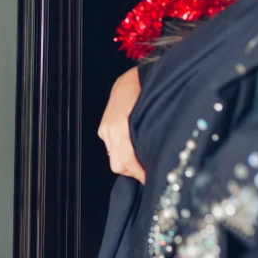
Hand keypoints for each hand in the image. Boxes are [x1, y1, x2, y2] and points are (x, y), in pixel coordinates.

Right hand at [98, 67, 145, 183]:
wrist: (133, 79)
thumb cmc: (148, 94)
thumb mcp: (153, 117)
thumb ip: (149, 140)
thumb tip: (154, 161)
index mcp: (123, 126)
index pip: (127, 161)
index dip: (138, 174)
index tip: (149, 178)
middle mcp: (111, 129)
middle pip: (117, 164)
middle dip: (132, 172)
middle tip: (146, 172)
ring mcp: (105, 128)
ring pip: (113, 157)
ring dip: (126, 162)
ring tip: (141, 160)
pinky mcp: (103, 127)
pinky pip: (110, 147)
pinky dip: (120, 152)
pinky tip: (131, 148)